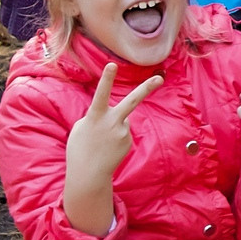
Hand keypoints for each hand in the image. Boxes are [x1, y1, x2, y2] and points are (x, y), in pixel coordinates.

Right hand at [61, 64, 162, 237]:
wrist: (88, 175)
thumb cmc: (79, 148)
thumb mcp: (81, 127)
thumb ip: (96, 115)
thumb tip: (112, 113)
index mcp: (95, 117)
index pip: (101, 94)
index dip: (107, 79)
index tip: (112, 64)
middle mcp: (112, 123)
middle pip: (132, 101)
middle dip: (147, 88)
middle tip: (161, 78)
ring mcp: (123, 132)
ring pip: (120, 119)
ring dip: (112, 127)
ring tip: (100, 142)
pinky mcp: (128, 141)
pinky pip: (122, 131)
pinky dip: (115, 136)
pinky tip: (107, 147)